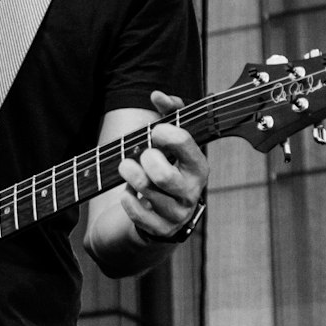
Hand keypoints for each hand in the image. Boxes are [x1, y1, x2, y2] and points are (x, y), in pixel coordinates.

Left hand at [117, 90, 208, 242]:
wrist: (162, 211)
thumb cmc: (168, 167)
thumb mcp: (171, 141)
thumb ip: (169, 113)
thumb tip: (158, 95)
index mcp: (198, 167)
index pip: (183, 142)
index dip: (163, 132)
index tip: (155, 132)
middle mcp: (192, 192)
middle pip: (163, 174)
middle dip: (145, 158)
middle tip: (142, 154)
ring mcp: (177, 214)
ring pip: (147, 192)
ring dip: (130, 175)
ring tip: (126, 167)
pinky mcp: (161, 230)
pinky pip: (137, 214)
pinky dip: (127, 200)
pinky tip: (128, 192)